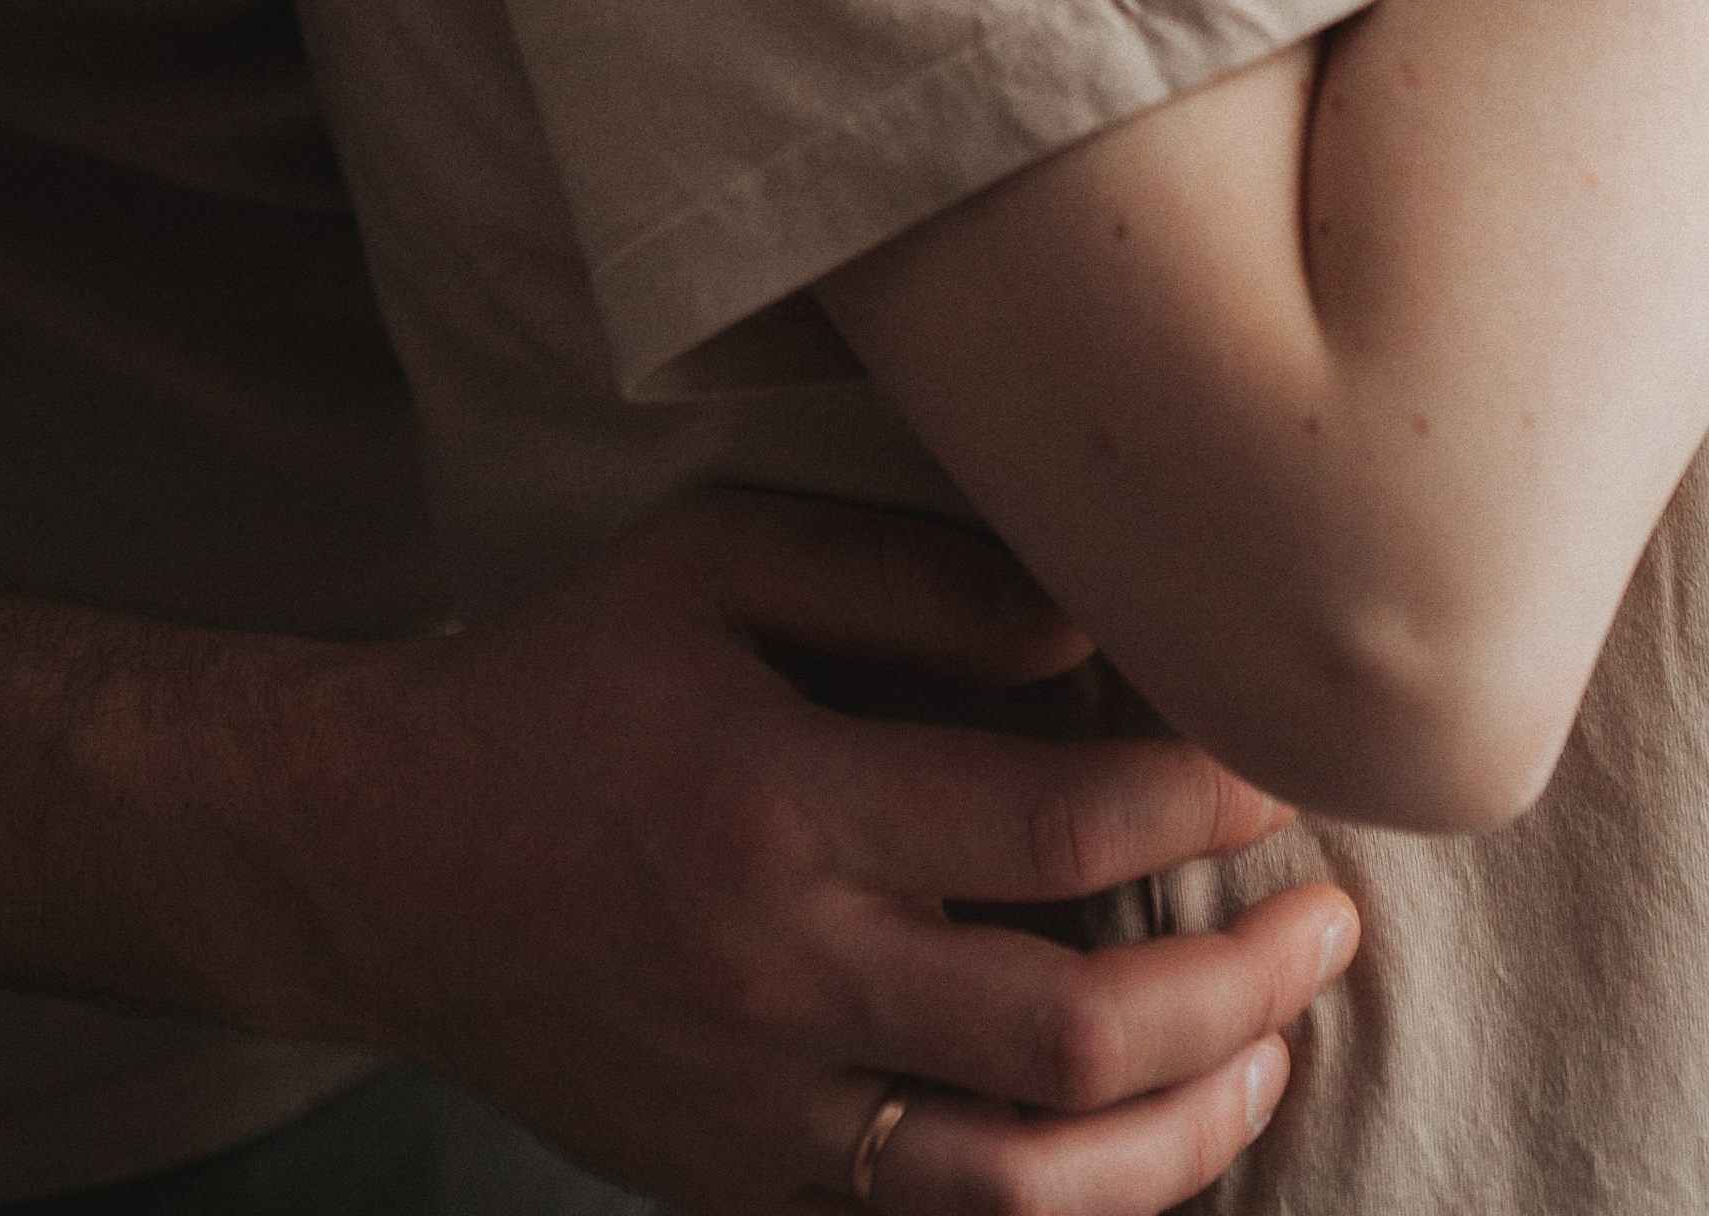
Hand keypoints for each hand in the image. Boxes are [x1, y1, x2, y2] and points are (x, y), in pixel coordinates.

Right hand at [311, 491, 1356, 1214]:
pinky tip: (1141, 1148)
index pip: (1058, 827)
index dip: (1204, 796)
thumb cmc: (565, 679)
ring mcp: (759, 1113)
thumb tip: (1082, 624)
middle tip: (1330, 921)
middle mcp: (782, 978)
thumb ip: (901, 573)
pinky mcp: (738, 1189)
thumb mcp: (712, 558)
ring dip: (1186, 1131)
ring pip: (1024, 1187)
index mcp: (783, 805)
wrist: (378, 858)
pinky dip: (1063, 1210)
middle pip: (1073, 1035)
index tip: (1285, 757)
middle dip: (1243, 988)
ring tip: (1273, 1054)